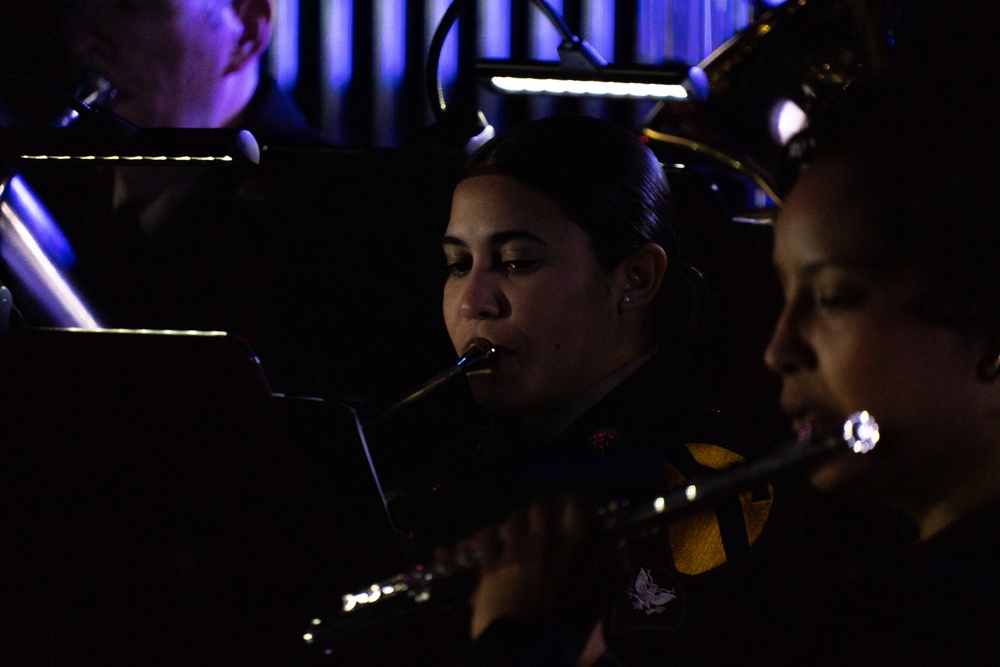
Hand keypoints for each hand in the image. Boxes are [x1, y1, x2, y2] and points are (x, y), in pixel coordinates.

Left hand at [461, 496, 606, 649]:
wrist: (524, 652)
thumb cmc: (565, 630)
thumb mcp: (598, 604)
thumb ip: (611, 574)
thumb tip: (617, 553)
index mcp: (574, 545)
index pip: (576, 502)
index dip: (573, 504)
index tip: (572, 510)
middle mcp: (543, 538)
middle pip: (539, 504)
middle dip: (541, 512)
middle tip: (543, 526)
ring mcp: (514, 549)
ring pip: (513, 518)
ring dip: (517, 525)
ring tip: (520, 538)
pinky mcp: (490, 563)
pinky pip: (488, 538)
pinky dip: (492, 541)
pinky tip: (496, 551)